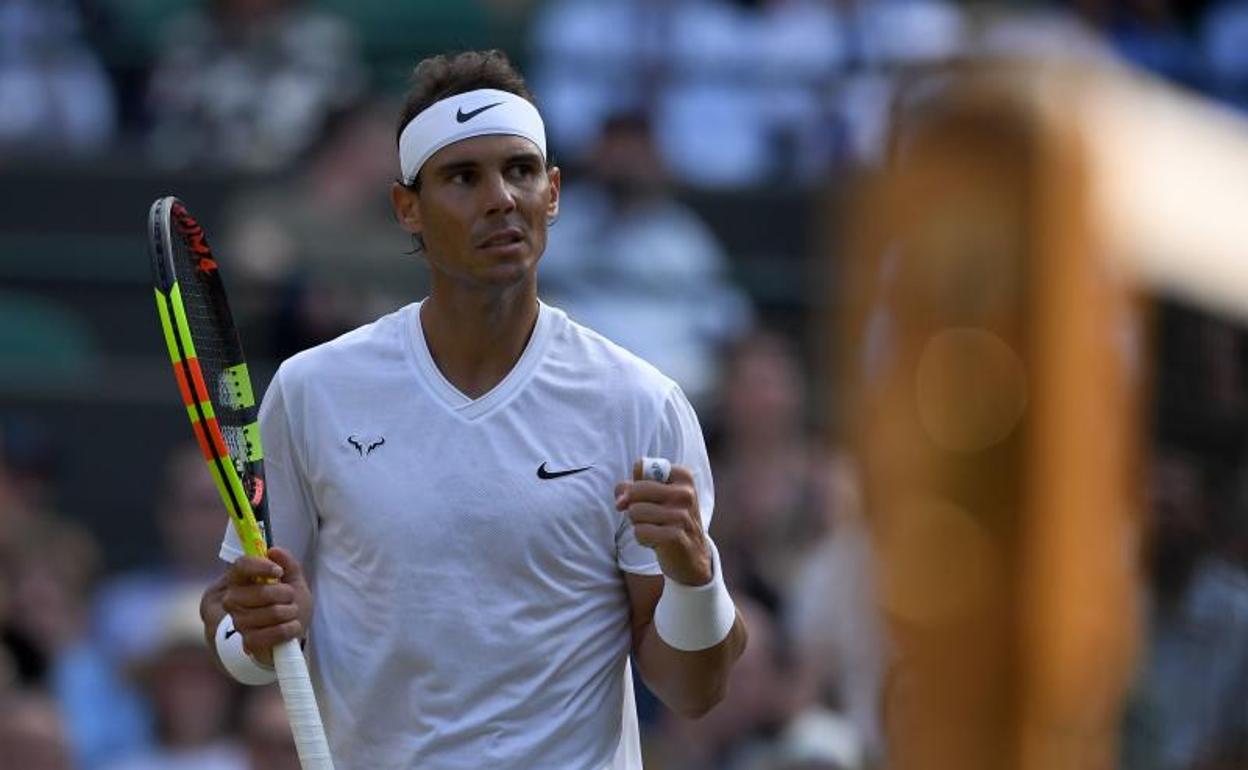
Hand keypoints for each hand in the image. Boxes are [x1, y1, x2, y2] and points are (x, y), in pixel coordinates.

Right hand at [221, 547, 311, 665]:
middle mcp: (233, 601)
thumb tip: (273, 551)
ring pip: (273, 612)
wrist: (291, 632)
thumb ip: (287, 563)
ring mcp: (239, 622)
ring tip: (291, 613)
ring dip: (291, 612)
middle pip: (261, 592)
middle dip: (286, 594)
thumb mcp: (293, 579)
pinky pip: (275, 632)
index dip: (261, 566)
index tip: (279, 572)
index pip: (241, 565)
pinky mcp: (249, 642)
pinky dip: (290, 628)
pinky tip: (291, 627)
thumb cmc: (289, 603)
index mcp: (241, 580)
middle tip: (290, 598)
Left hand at [616, 459, 711, 585]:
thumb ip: (632, 488)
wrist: (692, 558)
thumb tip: (620, 501)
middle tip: (651, 518)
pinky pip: (639, 532)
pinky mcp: (674, 536)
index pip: (641, 467)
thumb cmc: (669, 522)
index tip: (646, 498)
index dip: (634, 484)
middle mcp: (685, 493)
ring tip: (657, 530)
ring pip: (634, 512)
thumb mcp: (656, 498)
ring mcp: (681, 515)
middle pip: (635, 490)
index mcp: (682, 476)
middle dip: (635, 507)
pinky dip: (643, 539)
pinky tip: (658, 542)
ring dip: (639, 524)